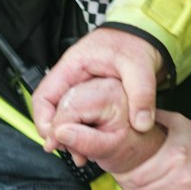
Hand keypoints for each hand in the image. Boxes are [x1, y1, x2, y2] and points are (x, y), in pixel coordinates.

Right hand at [33, 27, 164, 142]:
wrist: (146, 36)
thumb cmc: (136, 43)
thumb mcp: (140, 67)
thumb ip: (141, 95)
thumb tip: (141, 124)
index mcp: (73, 65)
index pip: (44, 96)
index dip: (44, 121)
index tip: (55, 139)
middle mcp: (71, 77)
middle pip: (49, 109)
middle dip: (56, 132)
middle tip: (70, 151)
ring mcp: (79, 86)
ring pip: (62, 114)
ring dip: (68, 133)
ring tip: (80, 152)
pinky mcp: (90, 95)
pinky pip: (77, 115)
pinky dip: (80, 130)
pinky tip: (90, 143)